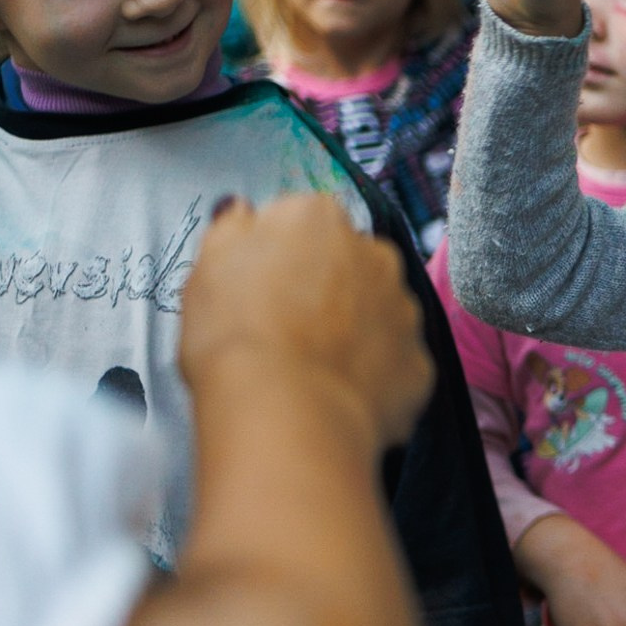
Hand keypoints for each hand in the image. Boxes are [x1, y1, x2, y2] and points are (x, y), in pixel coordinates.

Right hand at [180, 193, 430, 451]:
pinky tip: (336, 397)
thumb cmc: (238, 335)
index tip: (256, 289)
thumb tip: (242, 213)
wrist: (287, 412)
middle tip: (283, 330)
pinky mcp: (419, 364)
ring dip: (352, 333)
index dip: (276, 258)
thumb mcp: (207, 267)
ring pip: (376, 314)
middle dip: (324, 290)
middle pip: (347, 264)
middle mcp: (375, 254)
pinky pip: (393, 366)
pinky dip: (370, 379)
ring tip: (309, 369)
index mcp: (319, 218)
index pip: (301, 223)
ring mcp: (404, 310)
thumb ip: (231, 230)